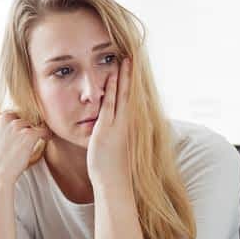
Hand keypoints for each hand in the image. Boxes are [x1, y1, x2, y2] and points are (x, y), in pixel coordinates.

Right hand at [0, 112, 48, 185]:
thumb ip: (1, 127)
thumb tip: (15, 123)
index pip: (10, 113)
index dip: (15, 123)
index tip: (19, 131)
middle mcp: (4, 118)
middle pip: (21, 117)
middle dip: (24, 127)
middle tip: (25, 139)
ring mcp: (16, 125)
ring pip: (32, 124)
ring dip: (33, 133)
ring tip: (33, 142)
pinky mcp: (28, 134)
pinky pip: (43, 130)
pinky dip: (46, 135)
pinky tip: (45, 139)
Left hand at [86, 57, 131, 190]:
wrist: (113, 182)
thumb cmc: (112, 168)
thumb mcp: (117, 147)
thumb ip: (116, 135)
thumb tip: (116, 129)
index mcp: (129, 127)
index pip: (132, 100)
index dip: (132, 84)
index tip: (132, 70)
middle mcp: (127, 123)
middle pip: (131, 94)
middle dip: (131, 75)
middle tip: (132, 56)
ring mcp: (118, 125)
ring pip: (123, 95)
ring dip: (123, 76)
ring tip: (125, 59)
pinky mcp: (106, 128)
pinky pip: (110, 103)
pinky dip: (113, 88)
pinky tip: (112, 75)